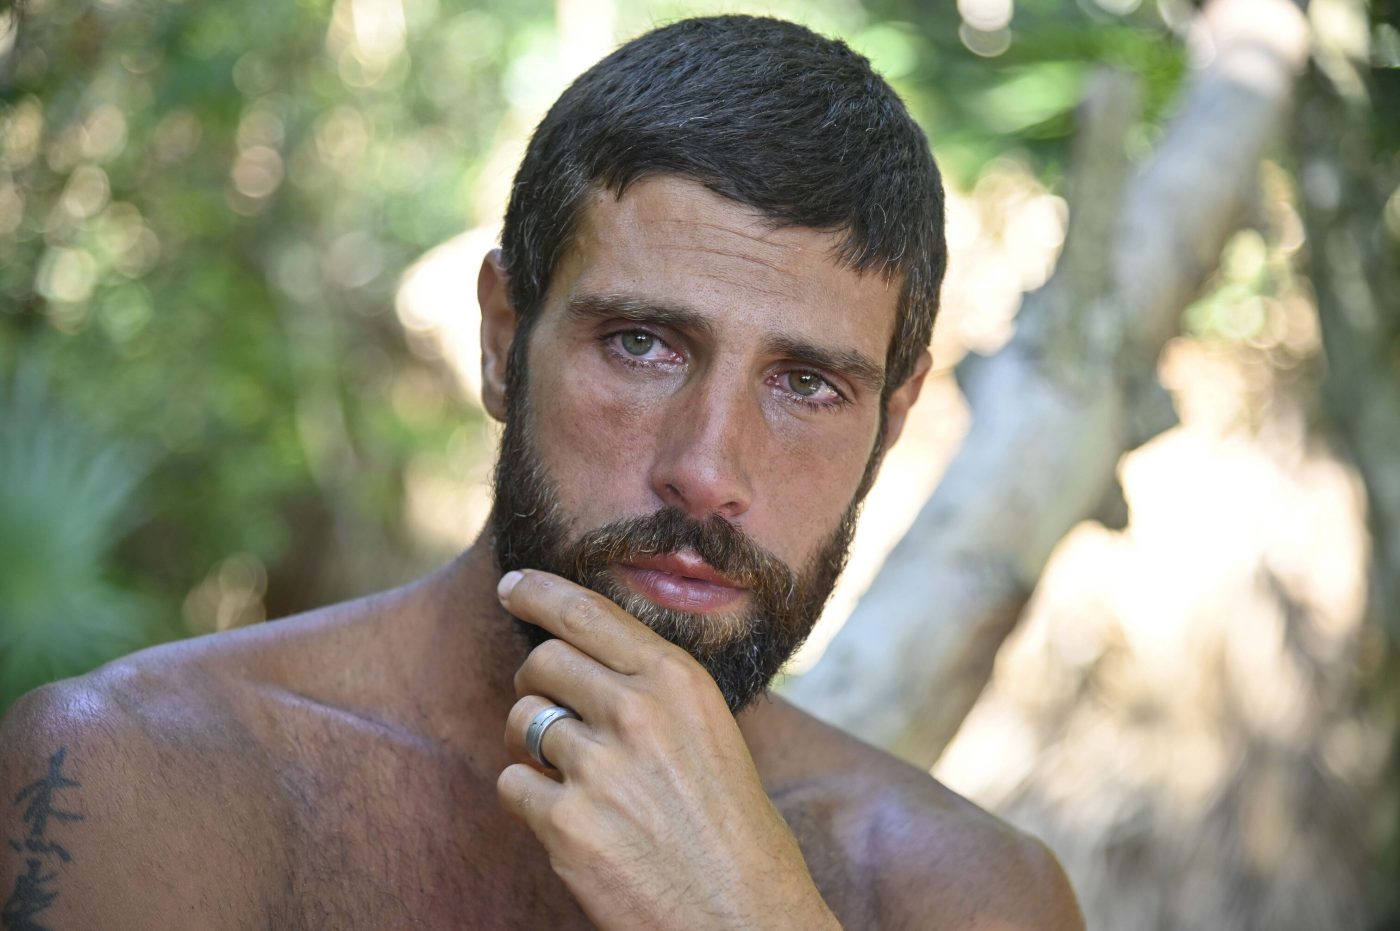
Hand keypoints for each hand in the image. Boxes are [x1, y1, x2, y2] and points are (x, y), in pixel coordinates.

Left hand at [495, 569, 840, 930]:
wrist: (742, 915)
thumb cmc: (732, 827)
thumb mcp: (710, 731)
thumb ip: (653, 690)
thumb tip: (585, 657)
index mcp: (678, 681)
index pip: (589, 615)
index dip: (540, 594)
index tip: (512, 587)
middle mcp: (637, 712)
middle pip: (543, 661)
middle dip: (535, 681)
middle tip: (548, 706)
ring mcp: (598, 768)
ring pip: (522, 721)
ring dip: (534, 744)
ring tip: (574, 777)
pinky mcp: (566, 824)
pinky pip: (513, 783)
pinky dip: (530, 798)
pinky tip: (570, 819)